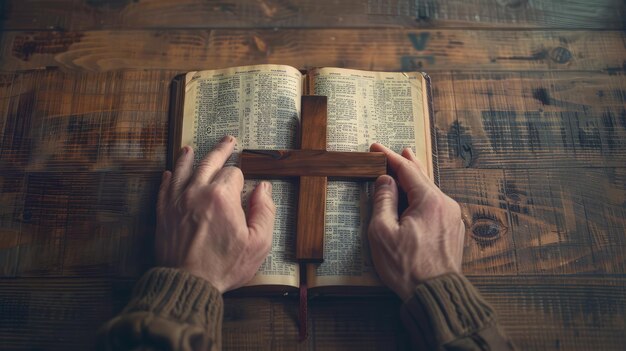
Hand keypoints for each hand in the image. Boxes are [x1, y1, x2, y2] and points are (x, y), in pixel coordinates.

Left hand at [156, 136, 275, 292]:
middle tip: (227, 141)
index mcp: (222, 197)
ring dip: (188, 157)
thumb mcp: (258, 243)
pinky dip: (168, 177)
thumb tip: (264, 189)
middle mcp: (197, 192)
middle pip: (209, 162)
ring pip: (182, 169)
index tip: (244, 184)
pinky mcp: (163, 213)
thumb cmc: (224, 266)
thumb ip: (264, 211)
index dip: (241, 177)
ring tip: (190, 148)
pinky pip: (164, 188)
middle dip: (221, 150)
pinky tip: (169, 172)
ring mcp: (177, 201)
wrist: (188, 283)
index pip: (234, 173)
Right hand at [368, 143, 464, 300]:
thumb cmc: (407, 267)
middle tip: (399, 151)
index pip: (406, 170)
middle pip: (422, 177)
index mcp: (429, 201)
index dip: (389, 158)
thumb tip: (384, 181)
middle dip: (408, 164)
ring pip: (431, 192)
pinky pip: (436, 205)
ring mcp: (452, 218)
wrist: (436, 295)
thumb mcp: (383, 232)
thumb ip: (383, 201)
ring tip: (410, 167)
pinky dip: (424, 197)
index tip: (376, 148)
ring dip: (417, 180)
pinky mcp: (453, 231)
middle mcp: (445, 205)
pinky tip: (418, 198)